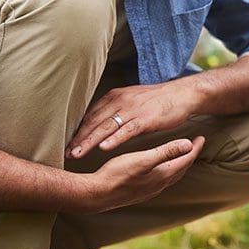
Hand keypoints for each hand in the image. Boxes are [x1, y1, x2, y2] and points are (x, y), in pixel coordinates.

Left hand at [66, 81, 196, 157]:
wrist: (182, 94)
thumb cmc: (158, 101)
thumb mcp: (132, 101)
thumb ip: (116, 110)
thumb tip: (102, 124)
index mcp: (115, 96)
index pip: (91, 115)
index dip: (78, 130)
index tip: (67, 144)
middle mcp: (120, 101)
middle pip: (94, 122)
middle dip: (78, 138)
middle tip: (65, 153)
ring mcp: (132, 110)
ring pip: (106, 127)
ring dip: (89, 141)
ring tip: (77, 154)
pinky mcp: (145, 119)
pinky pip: (126, 130)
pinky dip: (114, 139)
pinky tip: (103, 148)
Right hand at [80, 136, 204, 212]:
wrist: (96, 195)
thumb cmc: (117, 174)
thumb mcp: (143, 159)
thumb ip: (166, 151)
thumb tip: (188, 144)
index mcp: (162, 175)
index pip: (185, 160)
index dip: (195, 148)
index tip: (202, 137)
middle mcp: (159, 184)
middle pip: (181, 168)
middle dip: (190, 156)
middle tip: (196, 145)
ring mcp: (149, 190)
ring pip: (171, 175)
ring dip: (179, 164)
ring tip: (182, 156)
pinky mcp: (140, 192)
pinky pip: (161, 180)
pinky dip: (167, 171)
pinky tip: (160, 169)